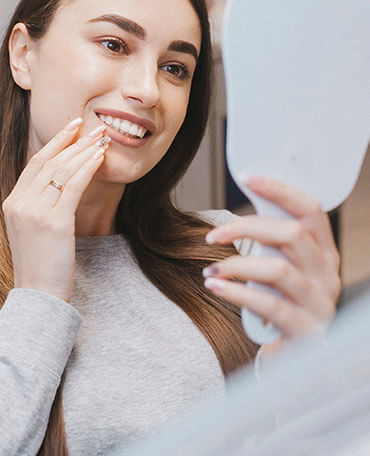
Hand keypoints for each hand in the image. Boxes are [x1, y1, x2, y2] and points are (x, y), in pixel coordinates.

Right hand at [2, 118, 108, 301]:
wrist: (38, 295)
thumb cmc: (39, 264)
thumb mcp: (30, 228)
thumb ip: (37, 203)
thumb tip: (59, 181)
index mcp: (11, 202)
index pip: (35, 163)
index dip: (55, 143)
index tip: (71, 128)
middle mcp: (19, 203)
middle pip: (49, 161)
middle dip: (72, 141)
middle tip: (92, 127)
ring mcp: (35, 212)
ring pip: (62, 170)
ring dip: (83, 151)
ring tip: (101, 139)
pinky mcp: (54, 222)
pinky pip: (73, 186)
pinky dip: (87, 169)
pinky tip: (99, 158)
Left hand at [202, 176, 341, 343]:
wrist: (296, 359)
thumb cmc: (281, 304)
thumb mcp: (281, 269)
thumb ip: (271, 243)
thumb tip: (238, 210)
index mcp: (324, 252)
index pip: (311, 210)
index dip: (280, 190)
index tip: (247, 178)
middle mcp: (328, 275)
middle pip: (292, 234)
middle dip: (247, 228)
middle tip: (212, 235)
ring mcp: (320, 303)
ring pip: (279, 269)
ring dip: (236, 265)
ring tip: (208, 270)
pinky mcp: (305, 330)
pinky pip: (269, 304)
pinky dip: (237, 292)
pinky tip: (215, 286)